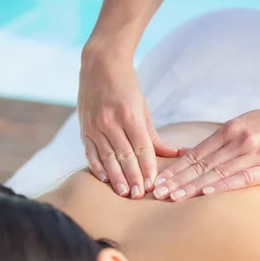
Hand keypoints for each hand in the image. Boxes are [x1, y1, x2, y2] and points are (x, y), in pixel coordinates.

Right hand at [78, 43, 179, 197]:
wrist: (99, 64)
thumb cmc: (127, 88)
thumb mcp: (143, 109)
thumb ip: (155, 136)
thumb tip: (175, 155)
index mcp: (129, 114)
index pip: (141, 147)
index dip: (147, 167)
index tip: (152, 184)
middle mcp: (110, 121)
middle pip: (124, 155)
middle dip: (133, 177)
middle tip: (139, 196)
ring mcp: (95, 126)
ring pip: (107, 157)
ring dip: (116, 177)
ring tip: (124, 193)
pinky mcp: (83, 129)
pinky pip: (90, 152)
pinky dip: (97, 167)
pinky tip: (104, 180)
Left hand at [153, 94, 259, 200]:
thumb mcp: (244, 125)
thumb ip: (221, 141)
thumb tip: (194, 156)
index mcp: (228, 130)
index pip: (195, 154)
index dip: (175, 170)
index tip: (158, 182)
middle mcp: (238, 141)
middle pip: (201, 165)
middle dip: (177, 181)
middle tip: (156, 194)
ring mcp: (255, 154)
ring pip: (217, 173)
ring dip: (193, 187)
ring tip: (173, 198)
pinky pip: (243, 178)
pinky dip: (224, 186)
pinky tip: (207, 194)